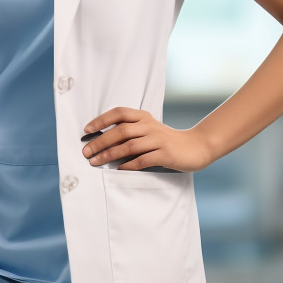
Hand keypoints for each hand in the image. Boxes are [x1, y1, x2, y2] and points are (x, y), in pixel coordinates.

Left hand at [80, 107, 212, 172]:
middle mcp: (150, 126)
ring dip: (110, 154)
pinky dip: (129, 165)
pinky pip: (143, 160)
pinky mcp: (165, 154)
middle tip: (86, 152)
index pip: (119, 113)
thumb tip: (101, 140)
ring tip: (96, 162)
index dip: (101, 120)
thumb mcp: (149, 130)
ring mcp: (158, 140)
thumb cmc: (166, 140)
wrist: (196, 146)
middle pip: (121, 130)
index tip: (87, 130)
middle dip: (100, 141)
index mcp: (144, 117)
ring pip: (129, 145)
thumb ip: (130, 131)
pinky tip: (119, 169)